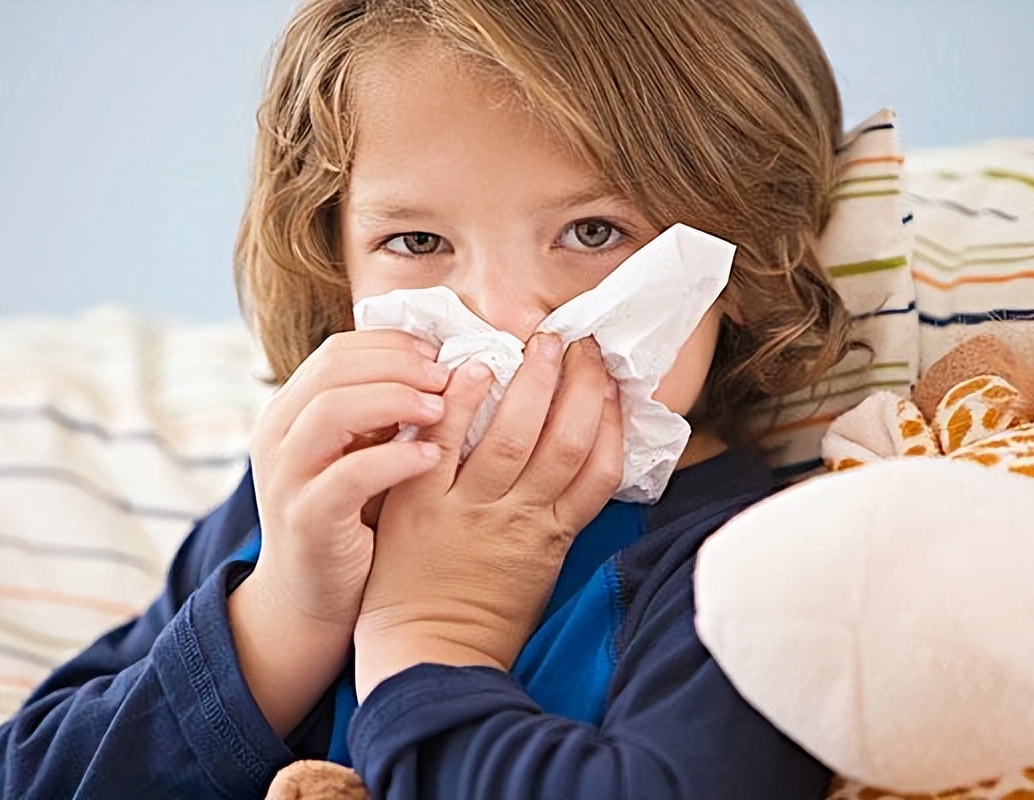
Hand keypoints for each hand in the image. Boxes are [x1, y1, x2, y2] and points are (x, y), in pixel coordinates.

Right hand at [228, 330, 449, 734]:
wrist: (310, 598)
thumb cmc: (351, 517)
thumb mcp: (363, 452)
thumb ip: (385, 412)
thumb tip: (448, 367)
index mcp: (291, 410)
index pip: (339, 349)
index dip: (394, 345)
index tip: (442, 354)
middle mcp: (278, 434)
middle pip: (335, 368)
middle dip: (400, 364)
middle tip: (450, 375)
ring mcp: (286, 476)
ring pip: (333, 409)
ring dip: (396, 400)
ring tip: (442, 409)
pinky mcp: (305, 519)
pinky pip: (348, 474)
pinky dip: (395, 459)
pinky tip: (432, 457)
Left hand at [353, 335, 623, 700]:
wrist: (428, 654)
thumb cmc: (485, 617)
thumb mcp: (540, 571)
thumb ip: (556, 519)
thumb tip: (574, 465)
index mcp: (554, 535)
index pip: (599, 467)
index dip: (611, 418)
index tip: (612, 381)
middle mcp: (519, 517)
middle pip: (564, 440)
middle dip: (580, 385)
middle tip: (583, 344)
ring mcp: (470, 510)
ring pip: (514, 436)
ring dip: (534, 382)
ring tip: (545, 342)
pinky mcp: (422, 506)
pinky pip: (446, 446)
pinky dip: (462, 405)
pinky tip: (475, 369)